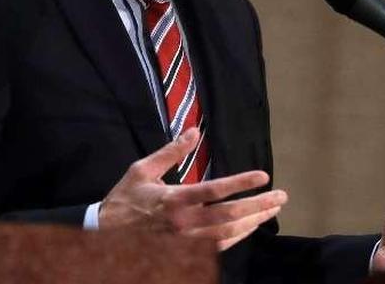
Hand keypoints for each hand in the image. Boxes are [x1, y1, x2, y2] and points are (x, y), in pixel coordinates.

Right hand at [99, 129, 286, 250]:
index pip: (215, 191)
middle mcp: (183, 223)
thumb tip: (194, 131)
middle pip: (230, 216)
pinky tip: (250, 226)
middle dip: (259, 206)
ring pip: (228, 234)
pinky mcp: (185, 253)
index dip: (241, 184)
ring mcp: (186, 242)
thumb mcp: (143, 170)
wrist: (103, 236)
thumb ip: (171, 152)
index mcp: (174, 200)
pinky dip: (238, 236)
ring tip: (273, 210)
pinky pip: (219, 247)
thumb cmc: (125, 200)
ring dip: (254, 221)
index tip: (263, 176)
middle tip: (281, 197)